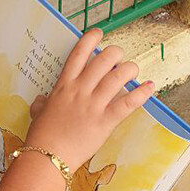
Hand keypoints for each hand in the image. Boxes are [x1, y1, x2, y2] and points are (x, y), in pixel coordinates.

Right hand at [25, 29, 153, 170]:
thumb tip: (42, 100)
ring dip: (130, 69)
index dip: (91, 39)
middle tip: (119, 58)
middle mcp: (80, 90)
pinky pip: (128, 103)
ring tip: (133, 69)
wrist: (47, 156)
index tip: (99, 34)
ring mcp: (94, 105)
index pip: (79, 54)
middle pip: (103, 60)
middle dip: (115, 53)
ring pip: (118, 76)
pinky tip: (150, 86)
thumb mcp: (39, 113)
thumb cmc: (42, 135)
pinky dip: (142, 93)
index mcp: (63, 86)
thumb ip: (43, 102)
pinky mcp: (105, 121)